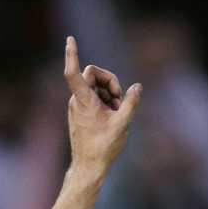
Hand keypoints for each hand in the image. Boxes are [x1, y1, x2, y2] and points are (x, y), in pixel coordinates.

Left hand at [64, 35, 140, 175]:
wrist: (88, 168)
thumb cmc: (103, 148)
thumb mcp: (123, 124)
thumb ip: (131, 102)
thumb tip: (137, 86)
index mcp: (84, 101)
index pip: (73, 72)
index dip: (71, 54)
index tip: (70, 39)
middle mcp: (77, 101)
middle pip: (92, 74)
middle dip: (109, 81)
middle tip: (120, 100)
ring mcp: (77, 106)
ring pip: (94, 86)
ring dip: (109, 93)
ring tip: (117, 113)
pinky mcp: (80, 112)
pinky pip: (93, 96)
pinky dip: (104, 101)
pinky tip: (111, 116)